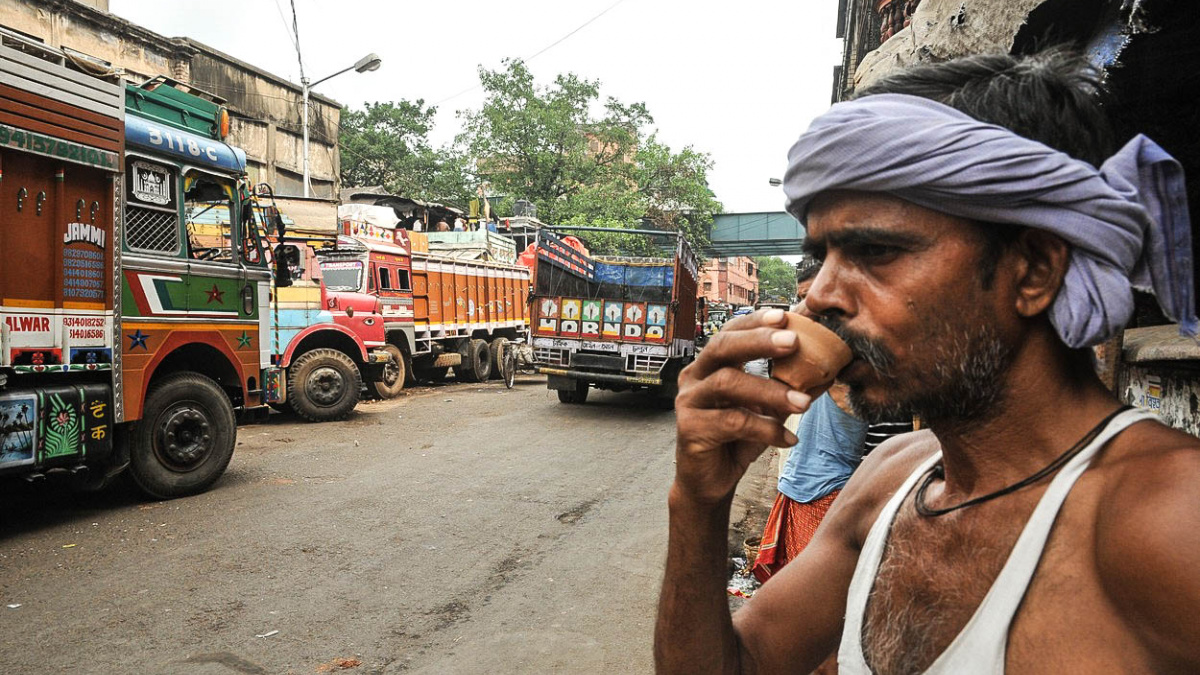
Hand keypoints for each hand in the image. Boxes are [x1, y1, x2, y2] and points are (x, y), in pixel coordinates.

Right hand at [674, 309, 812, 505]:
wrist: (711, 482)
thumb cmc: (737, 440)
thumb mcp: (767, 410)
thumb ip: (787, 388)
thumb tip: (827, 369)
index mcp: (710, 365)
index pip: (730, 332)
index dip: (756, 322)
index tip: (785, 315)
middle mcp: (694, 377)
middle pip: (721, 347)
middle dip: (758, 341)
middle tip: (793, 341)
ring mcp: (688, 401)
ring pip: (728, 383)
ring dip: (770, 391)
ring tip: (804, 404)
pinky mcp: (689, 428)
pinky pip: (732, 422)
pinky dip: (765, 429)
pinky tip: (788, 439)